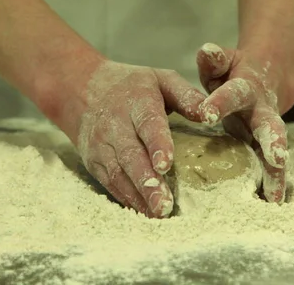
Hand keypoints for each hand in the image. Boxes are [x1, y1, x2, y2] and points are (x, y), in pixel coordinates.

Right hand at [46, 59, 205, 217]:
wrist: (82, 88)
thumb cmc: (132, 86)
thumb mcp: (161, 79)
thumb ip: (187, 96)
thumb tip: (211, 115)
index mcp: (137, 101)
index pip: (147, 123)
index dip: (156, 144)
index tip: (165, 164)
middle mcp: (115, 124)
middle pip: (131, 155)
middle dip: (147, 182)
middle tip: (164, 205)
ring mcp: (101, 144)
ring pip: (118, 173)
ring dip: (138, 195)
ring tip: (158, 214)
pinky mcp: (93, 161)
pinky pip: (109, 182)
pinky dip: (126, 199)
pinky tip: (144, 212)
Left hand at [196, 43, 290, 203]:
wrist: (266, 78)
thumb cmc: (234, 72)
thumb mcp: (223, 61)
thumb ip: (214, 59)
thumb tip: (206, 50)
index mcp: (245, 89)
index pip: (233, 94)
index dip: (220, 102)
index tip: (206, 113)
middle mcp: (261, 111)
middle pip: (271, 126)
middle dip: (274, 141)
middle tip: (277, 156)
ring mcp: (267, 132)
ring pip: (276, 152)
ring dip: (277, 172)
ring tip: (276, 195)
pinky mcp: (267, 148)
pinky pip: (272, 168)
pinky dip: (273, 185)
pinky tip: (269, 205)